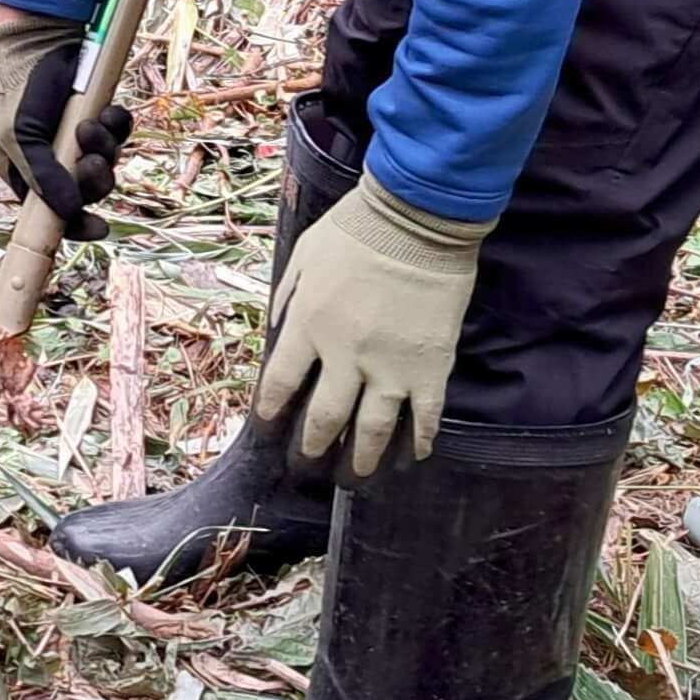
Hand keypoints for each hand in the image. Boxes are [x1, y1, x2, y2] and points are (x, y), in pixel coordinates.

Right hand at [0, 14, 125, 238]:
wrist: (42, 38)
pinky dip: (118, 126)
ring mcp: (76, 139)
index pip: (51, 213)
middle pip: (86, 191)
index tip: (98, 229)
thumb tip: (69, 212)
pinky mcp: (98, 116)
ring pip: (105, 163)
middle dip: (94, 178)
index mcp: (25, 172)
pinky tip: (111, 110)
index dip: (74, 224)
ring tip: (94, 123)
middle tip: (91, 159)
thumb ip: (43, 177)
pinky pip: (118, 135)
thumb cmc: (21, 88)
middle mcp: (52, 160)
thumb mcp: (20, 137)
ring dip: (105, 147)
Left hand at [254, 177, 493, 476]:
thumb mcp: (303, 257)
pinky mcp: (430, 367)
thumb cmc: (354, 232)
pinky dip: (418, 440)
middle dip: (312, 447)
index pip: (280, 383)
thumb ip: (287, 299)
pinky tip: (412, 455)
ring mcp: (390, 366)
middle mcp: (344, 356)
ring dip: (360, 459)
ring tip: (353, 478)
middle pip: (324, 417)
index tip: (268, 427)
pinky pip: (424, 416)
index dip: (271, 410)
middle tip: (307, 465)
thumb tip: (277, 333)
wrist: (416, 221)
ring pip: (372, 429)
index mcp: (308, 326)